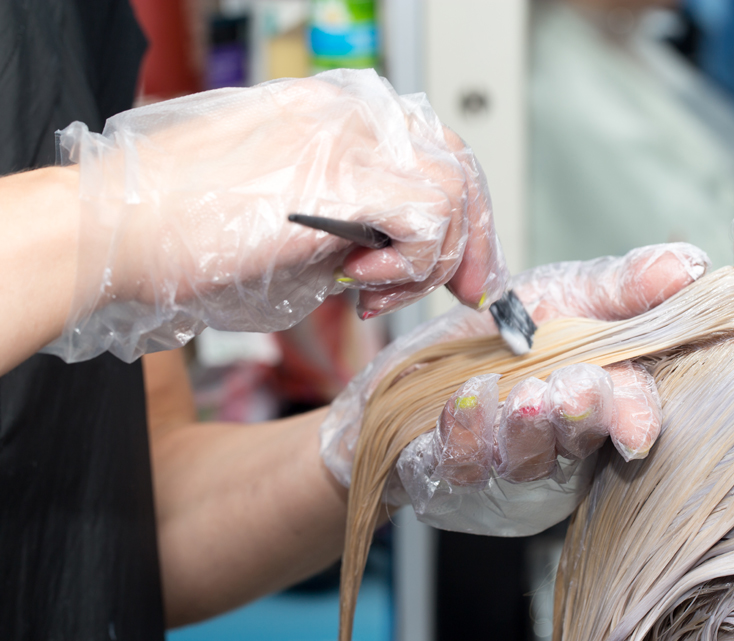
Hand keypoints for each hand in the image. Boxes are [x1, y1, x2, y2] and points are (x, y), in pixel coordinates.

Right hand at [46, 69, 506, 362]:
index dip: (461, 209)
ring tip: (373, 294)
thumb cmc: (186, 231)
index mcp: (336, 112)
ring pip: (451, 196)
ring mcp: (349, 139)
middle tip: (465, 290)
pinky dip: (408, 267)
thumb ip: (349, 217)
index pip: (433, 147)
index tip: (462, 263)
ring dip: (426, 264)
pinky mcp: (343, 178)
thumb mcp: (287, 213)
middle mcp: (350, 114)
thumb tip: (393, 252)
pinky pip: (427, 223)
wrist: (121, 229)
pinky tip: (360, 285)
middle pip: (458, 165)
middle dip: (471, 239)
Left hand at [320, 243, 708, 534]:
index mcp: (601, 401)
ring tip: (523, 395)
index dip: (635, 418)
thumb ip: (624, 286)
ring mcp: (506, 469)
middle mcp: (560, 445)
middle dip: (579, 417)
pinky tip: (464, 400)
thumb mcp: (567, 294)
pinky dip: (463, 434)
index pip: (630, 415)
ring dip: (525, 429)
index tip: (637, 427)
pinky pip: (458, 465)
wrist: (417, 368)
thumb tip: (689, 266)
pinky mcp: (451, 478)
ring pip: (523, 460)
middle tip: (573, 390)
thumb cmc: (509, 335)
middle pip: (579, 441)